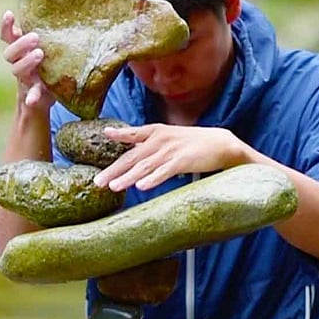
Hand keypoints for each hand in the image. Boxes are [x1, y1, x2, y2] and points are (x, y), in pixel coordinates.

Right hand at [0, 10, 55, 111]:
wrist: (46, 96)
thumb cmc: (49, 63)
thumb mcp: (48, 48)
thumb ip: (49, 33)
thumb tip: (67, 7)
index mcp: (20, 50)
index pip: (7, 36)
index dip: (6, 26)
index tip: (9, 13)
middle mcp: (19, 63)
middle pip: (10, 52)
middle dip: (21, 44)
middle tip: (35, 37)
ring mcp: (25, 78)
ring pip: (17, 70)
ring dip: (26, 62)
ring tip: (40, 54)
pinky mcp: (34, 93)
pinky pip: (31, 95)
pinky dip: (31, 97)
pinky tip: (32, 100)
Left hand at [94, 124, 249, 191]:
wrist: (222, 144)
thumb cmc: (194, 143)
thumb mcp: (169, 138)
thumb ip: (150, 143)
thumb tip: (132, 148)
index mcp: (156, 132)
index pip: (133, 134)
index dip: (119, 134)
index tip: (105, 134)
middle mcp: (160, 139)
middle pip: (132, 156)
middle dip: (113, 169)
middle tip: (97, 181)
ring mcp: (171, 151)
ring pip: (144, 166)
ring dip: (127, 177)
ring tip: (113, 187)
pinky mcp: (182, 161)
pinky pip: (164, 172)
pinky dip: (152, 179)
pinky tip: (141, 187)